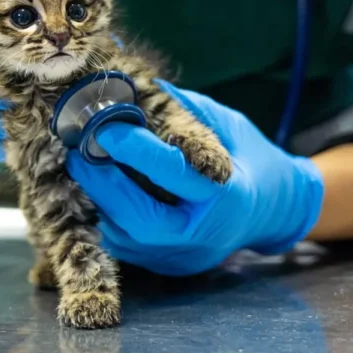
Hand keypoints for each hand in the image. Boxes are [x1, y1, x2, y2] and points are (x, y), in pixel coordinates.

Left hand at [66, 81, 324, 275]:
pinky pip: (126, 248)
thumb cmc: (250, 158)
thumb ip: (183, 110)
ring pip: (126, 239)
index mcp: (228, 195)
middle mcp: (204, 234)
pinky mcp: (168, 267)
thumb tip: (133, 85)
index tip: (104, 125)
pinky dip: (106, 218)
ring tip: (81, 169)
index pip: (175, 173)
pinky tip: (96, 192)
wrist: (275, 211)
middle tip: (77, 152)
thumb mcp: (227, 125)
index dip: (136, 149)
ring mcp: (184, 257)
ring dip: (97, 202)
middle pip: (141, 218)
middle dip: (103, 184)